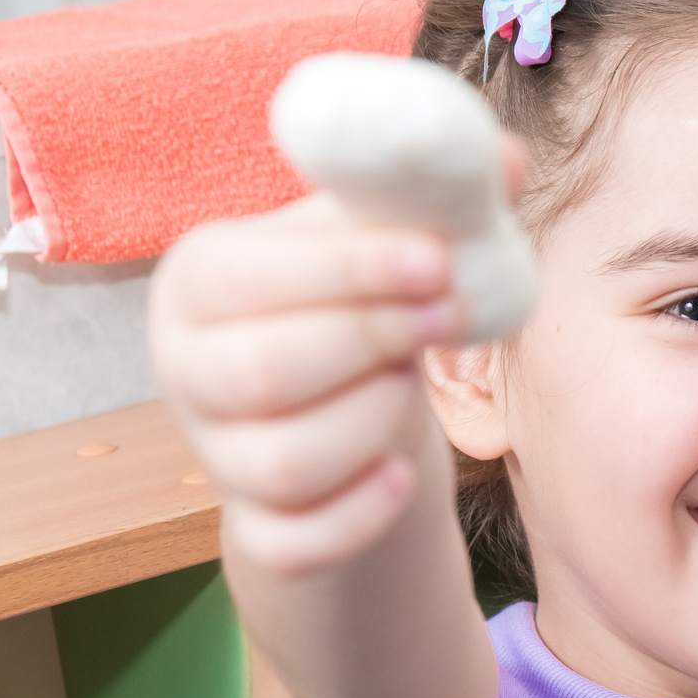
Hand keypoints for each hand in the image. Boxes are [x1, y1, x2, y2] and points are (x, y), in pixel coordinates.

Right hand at [148, 138, 523, 573]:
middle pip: (265, 371)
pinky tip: (402, 477)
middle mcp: (187, 370)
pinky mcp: (260, 533)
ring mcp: (218, 459)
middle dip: (372, 343)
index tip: (438, 262)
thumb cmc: (358, 309)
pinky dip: (362, 513)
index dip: (351, 270)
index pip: (253, 275)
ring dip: (373, 423)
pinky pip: (300, 542)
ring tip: (411, 388)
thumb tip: (510, 155)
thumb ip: (437, 199)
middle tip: (445, 320)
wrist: (347, 419)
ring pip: (288, 459)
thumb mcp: (387, 243)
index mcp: (199, 279)